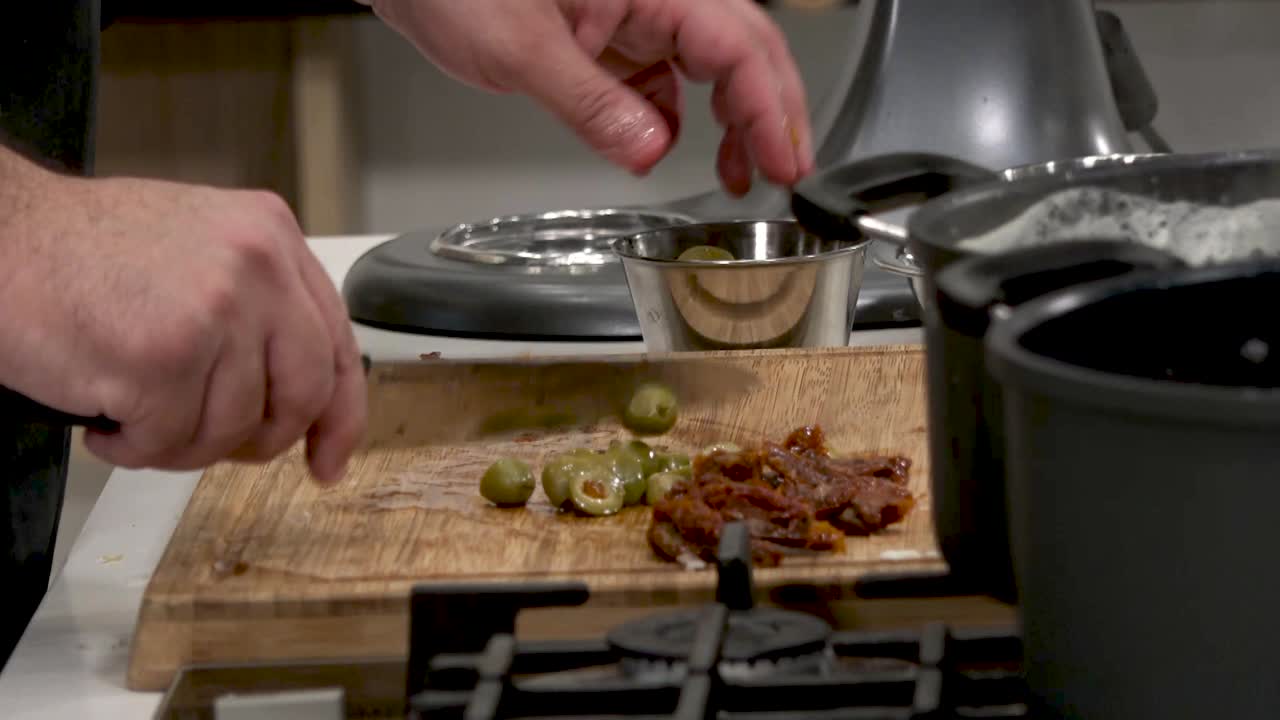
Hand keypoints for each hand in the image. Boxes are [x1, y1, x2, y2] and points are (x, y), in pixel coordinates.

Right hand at [0, 154, 366, 484]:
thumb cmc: (79, 248)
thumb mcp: (200, 247)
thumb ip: (256, 306)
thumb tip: (291, 391)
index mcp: (272, 236)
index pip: (337, 343)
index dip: (341, 414)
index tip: (330, 456)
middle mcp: (257, 269)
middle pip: (303, 394)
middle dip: (262, 439)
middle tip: (217, 446)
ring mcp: (214, 313)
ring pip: (232, 428)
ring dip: (178, 442)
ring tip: (133, 411)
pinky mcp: (161, 360)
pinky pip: (169, 443)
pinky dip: (131, 449)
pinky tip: (104, 417)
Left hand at [368, 0, 813, 195]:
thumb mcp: (521, 51)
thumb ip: (593, 106)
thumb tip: (651, 151)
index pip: (736, 45)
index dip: (770, 108)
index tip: (787, 160)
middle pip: (742, 49)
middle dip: (771, 113)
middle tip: (787, 172)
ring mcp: (633, 10)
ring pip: (710, 62)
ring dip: (732, 117)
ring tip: (741, 171)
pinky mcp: (610, 30)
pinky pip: (662, 73)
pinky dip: (677, 113)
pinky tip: (670, 144)